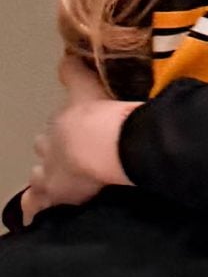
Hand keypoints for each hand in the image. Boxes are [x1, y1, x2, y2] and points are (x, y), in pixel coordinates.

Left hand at [21, 57, 134, 221]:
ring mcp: (49, 174)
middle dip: (52, 156)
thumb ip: (75, 73)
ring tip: (48, 192)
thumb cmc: (99, 117)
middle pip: (45, 150)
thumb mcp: (87, 87)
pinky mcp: (54, 197)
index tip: (71, 135)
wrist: (103, 145)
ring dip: (41, 184)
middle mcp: (50, 148)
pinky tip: (34, 219)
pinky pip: (39, 206)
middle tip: (65, 164)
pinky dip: (36, 210)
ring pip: (38, 179)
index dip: (63, 132)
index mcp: (60, 123)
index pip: (56, 127)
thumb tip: (65, 58)